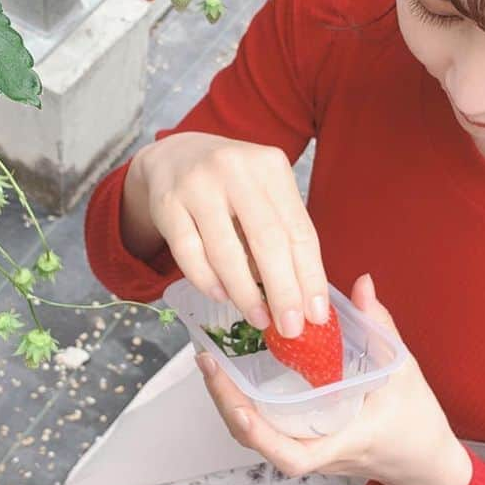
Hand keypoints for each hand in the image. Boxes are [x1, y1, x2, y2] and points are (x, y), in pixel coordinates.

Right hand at [135, 133, 328, 336]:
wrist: (175, 156)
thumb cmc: (232, 184)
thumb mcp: (264, 191)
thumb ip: (283, 233)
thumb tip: (303, 297)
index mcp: (271, 166)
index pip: (299, 230)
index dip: (310, 276)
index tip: (316, 314)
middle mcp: (236, 170)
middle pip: (267, 241)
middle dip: (283, 291)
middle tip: (291, 328)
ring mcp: (198, 185)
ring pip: (226, 252)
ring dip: (245, 294)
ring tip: (259, 319)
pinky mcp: (168, 204)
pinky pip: (190, 254)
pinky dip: (208, 281)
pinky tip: (223, 296)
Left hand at [194, 272, 473, 484]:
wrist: (424, 463)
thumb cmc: (416, 423)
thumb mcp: (404, 370)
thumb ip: (380, 326)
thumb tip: (361, 283)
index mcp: (343, 441)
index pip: (293, 456)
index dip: (261, 436)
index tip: (240, 407)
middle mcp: (318, 451)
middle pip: (258, 444)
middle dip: (227, 406)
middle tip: (208, 363)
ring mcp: (308, 450)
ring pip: (255, 439)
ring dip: (228, 405)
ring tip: (211, 365)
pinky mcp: (304, 443)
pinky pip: (265, 431)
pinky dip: (243, 406)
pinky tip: (232, 375)